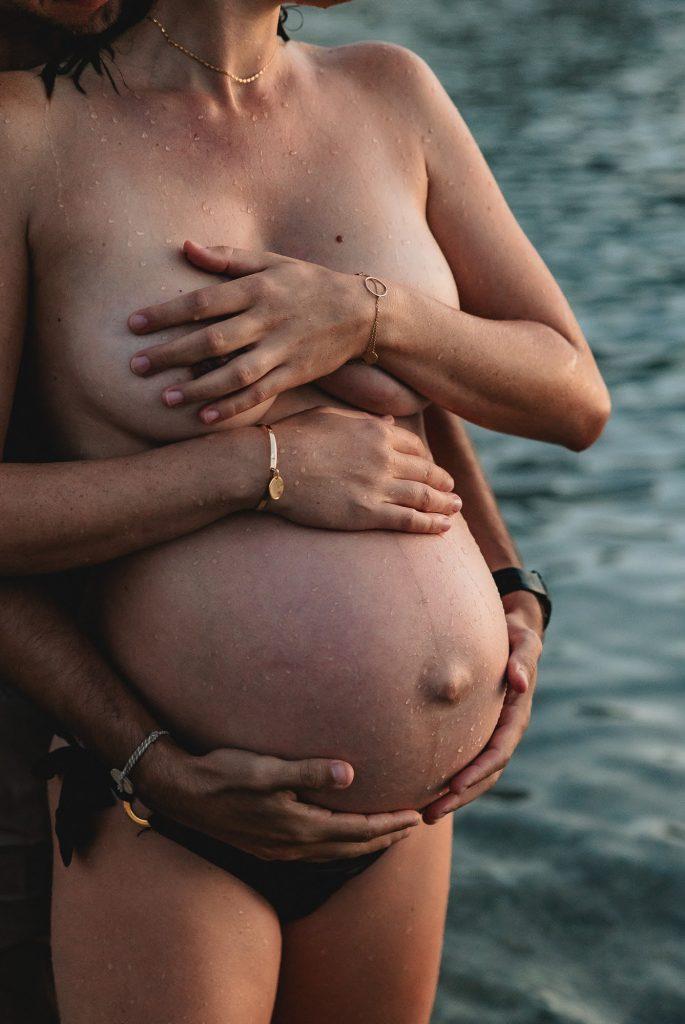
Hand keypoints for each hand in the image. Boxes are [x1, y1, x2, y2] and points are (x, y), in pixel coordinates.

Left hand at [129, 241, 369, 423]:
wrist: (361, 312)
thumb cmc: (308, 283)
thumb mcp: (272, 262)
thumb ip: (227, 257)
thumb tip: (185, 246)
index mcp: (257, 288)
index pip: (203, 301)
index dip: (166, 313)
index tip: (133, 323)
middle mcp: (267, 320)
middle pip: (212, 340)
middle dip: (171, 354)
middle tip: (136, 365)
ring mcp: (282, 350)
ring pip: (234, 374)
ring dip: (197, 387)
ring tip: (164, 398)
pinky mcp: (294, 374)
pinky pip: (259, 394)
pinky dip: (232, 407)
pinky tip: (204, 417)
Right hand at [137, 742, 420, 861]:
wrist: (181, 792)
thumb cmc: (223, 774)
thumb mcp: (265, 769)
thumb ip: (307, 771)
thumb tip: (350, 773)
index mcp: (298, 827)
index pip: (357, 830)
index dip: (389, 824)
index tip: (415, 816)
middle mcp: (292, 845)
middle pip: (352, 846)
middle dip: (385, 837)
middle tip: (414, 827)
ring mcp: (278, 850)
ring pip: (335, 852)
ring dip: (364, 844)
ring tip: (386, 834)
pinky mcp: (267, 846)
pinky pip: (316, 852)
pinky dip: (339, 845)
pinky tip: (339, 836)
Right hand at [271, 406, 461, 532]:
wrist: (271, 465)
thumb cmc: (293, 437)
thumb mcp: (332, 416)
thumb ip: (364, 420)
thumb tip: (389, 421)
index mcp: (376, 431)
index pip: (414, 446)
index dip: (426, 458)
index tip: (431, 467)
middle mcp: (384, 457)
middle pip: (425, 471)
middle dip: (443, 482)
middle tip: (453, 490)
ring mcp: (377, 486)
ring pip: (423, 497)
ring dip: (444, 504)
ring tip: (456, 508)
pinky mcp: (367, 513)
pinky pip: (408, 520)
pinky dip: (430, 524)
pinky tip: (444, 528)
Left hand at [422, 589, 543, 822]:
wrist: (511, 633)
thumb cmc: (515, 635)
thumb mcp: (524, 641)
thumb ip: (523, 659)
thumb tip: (520, 681)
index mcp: (517, 715)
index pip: (499, 751)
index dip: (478, 770)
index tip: (454, 786)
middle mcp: (504, 730)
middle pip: (486, 774)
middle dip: (460, 796)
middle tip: (431, 814)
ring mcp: (490, 733)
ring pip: (474, 775)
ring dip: (453, 797)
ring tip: (424, 815)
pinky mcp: (476, 731)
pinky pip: (463, 760)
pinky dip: (447, 780)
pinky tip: (422, 790)